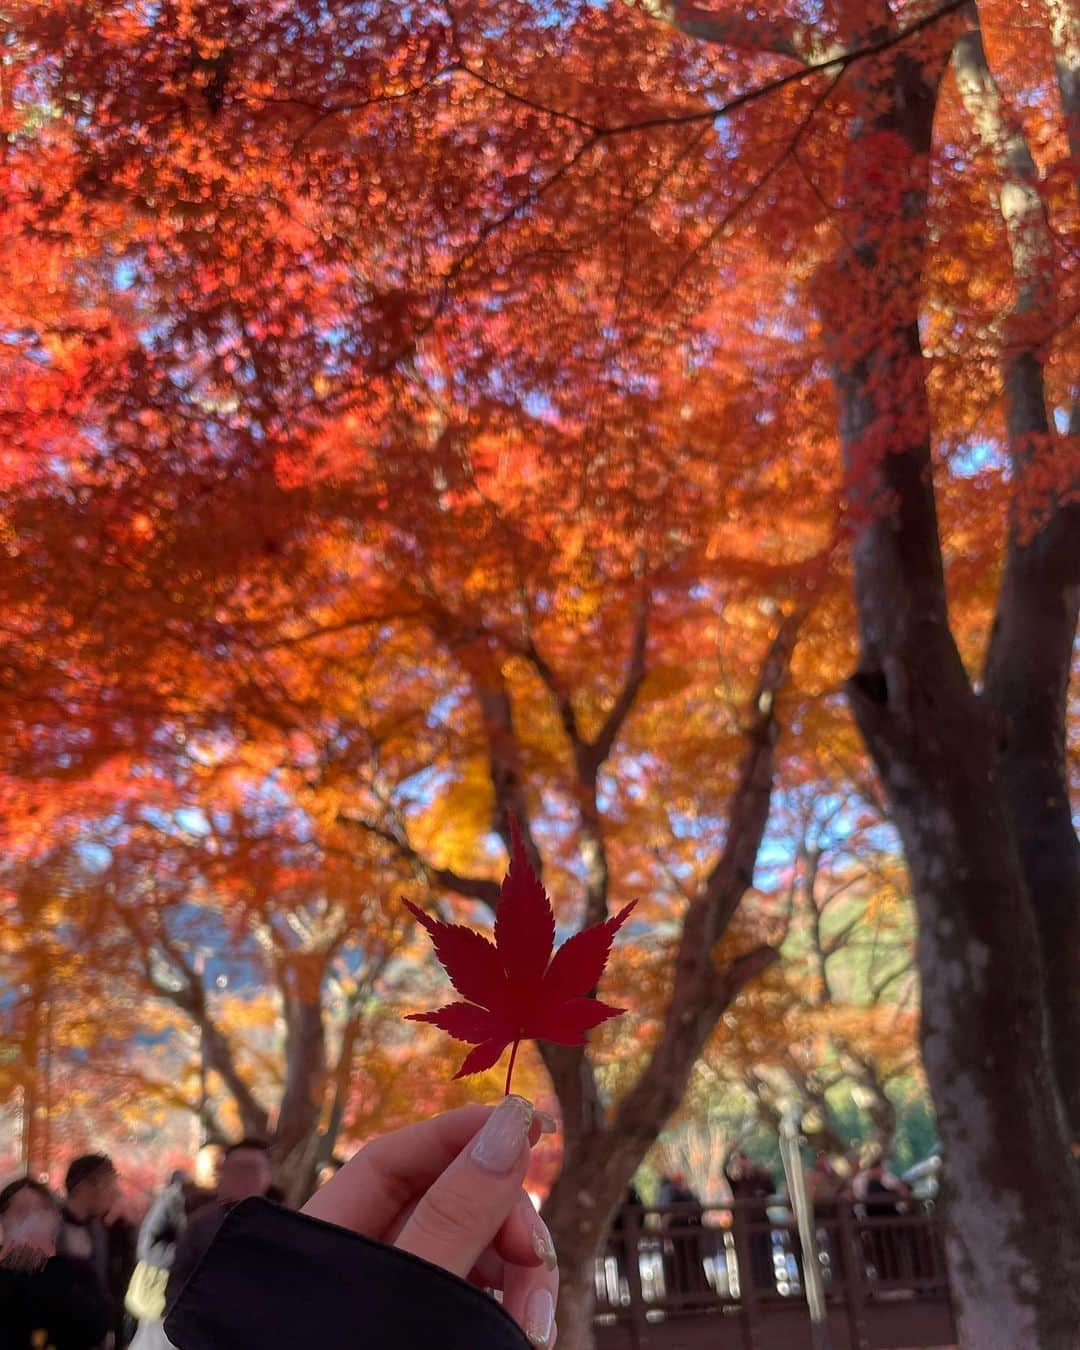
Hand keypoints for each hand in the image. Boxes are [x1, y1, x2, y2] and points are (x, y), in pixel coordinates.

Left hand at [303, 1097, 558, 1347]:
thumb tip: (508, 1125)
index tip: (529, 1123)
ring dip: (518, 1269)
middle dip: (503, 1219)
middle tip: (536, 1256)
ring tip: (535, 1322)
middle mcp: (363, 1261)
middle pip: (444, 1199)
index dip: (462, 1132)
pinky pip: (481, 1286)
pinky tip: (529, 1327)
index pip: (392, 1158)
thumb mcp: (409, 1292)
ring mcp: (401, 1294)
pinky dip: (510, 1297)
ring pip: (473, 1245)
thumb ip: (453, 1216)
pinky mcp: (434, 1321)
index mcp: (326, 1242)